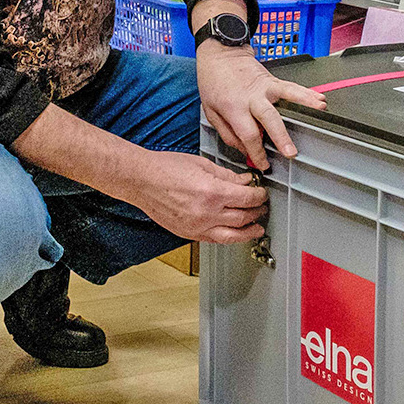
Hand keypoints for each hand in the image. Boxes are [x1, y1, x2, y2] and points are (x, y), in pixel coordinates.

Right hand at [129, 150, 267, 242]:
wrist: (141, 180)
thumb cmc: (166, 168)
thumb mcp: (201, 164)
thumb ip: (226, 175)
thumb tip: (243, 181)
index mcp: (212, 192)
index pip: (247, 199)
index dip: (259, 196)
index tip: (261, 193)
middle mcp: (207, 213)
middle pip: (243, 218)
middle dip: (257, 212)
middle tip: (262, 207)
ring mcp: (197, 226)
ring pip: (232, 236)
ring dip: (248, 232)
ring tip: (256, 229)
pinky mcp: (188, 233)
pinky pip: (214, 240)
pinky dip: (227, 238)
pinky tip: (233, 233)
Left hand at [197, 42, 326, 168]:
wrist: (219, 54)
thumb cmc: (213, 82)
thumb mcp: (210, 111)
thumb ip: (227, 133)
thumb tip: (243, 150)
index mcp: (233, 107)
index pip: (248, 134)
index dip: (257, 152)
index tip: (263, 164)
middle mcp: (251, 97)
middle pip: (269, 118)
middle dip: (281, 137)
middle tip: (290, 152)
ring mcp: (264, 87)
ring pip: (286, 96)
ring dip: (303, 105)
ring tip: (319, 113)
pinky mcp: (272, 80)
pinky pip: (291, 87)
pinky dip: (306, 93)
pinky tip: (319, 100)